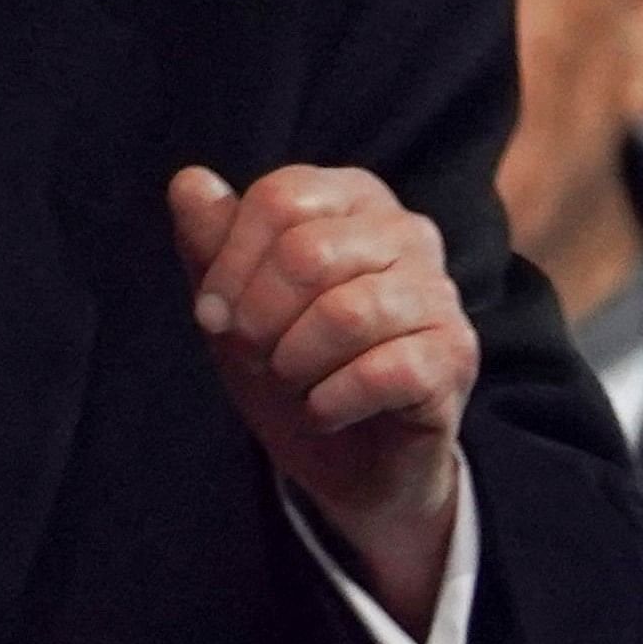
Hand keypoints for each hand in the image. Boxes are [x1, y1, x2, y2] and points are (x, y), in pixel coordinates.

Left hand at [169, 165, 473, 616]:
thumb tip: (189, 182)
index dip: (229, 263)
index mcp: (352, 197)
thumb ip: (209, 241)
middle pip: (307, 253)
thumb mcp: (234, 303)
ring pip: (345, 314)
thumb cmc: (292, 362)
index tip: (212, 316)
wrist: (349, 461)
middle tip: (257, 357)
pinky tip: (324, 411)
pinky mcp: (453, 356)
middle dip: (258, 319)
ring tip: (294, 383)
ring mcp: (439, 293)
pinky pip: (382, 372)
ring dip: (295, 363)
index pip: (280, 198)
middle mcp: (406, 231)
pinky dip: (331, 402)